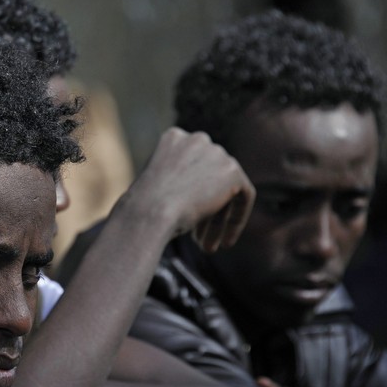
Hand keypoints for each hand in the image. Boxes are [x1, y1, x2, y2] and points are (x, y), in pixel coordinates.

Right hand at [136, 128, 254, 252]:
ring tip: (208, 247)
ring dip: (217, 221)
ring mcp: (216, 152)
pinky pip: (244, 196)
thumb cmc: (142, 209)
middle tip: (198, 240)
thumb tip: (195, 201)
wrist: (148, 212)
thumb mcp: (155, 190)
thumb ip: (176, 185)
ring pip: (226, 190)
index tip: (187, 222)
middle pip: (211, 178)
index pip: (193, 168)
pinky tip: (225, 242)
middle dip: (207, 212)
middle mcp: (197, 140)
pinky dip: (236, 219)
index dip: (192, 197)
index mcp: (173, 139)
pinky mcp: (232, 170)